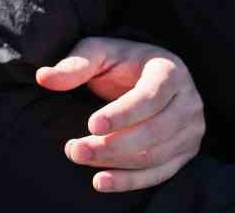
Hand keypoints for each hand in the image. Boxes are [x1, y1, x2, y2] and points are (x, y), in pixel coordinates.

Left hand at [36, 37, 205, 192]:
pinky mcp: (184, 152)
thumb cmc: (119, 61)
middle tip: (74, 149)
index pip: (149, 98)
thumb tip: (43, 77)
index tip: (91, 125)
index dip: (122, 114)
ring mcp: (191, 130)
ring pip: (154, 155)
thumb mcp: (97, 52)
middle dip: (112, 144)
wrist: (146, 75)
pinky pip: (158, 173)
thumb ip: (74, 65)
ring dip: (114, 162)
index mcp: (170, 71)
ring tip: (78, 156)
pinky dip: (129, 181)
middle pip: (153, 131)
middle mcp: (188, 102)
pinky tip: (100, 182)